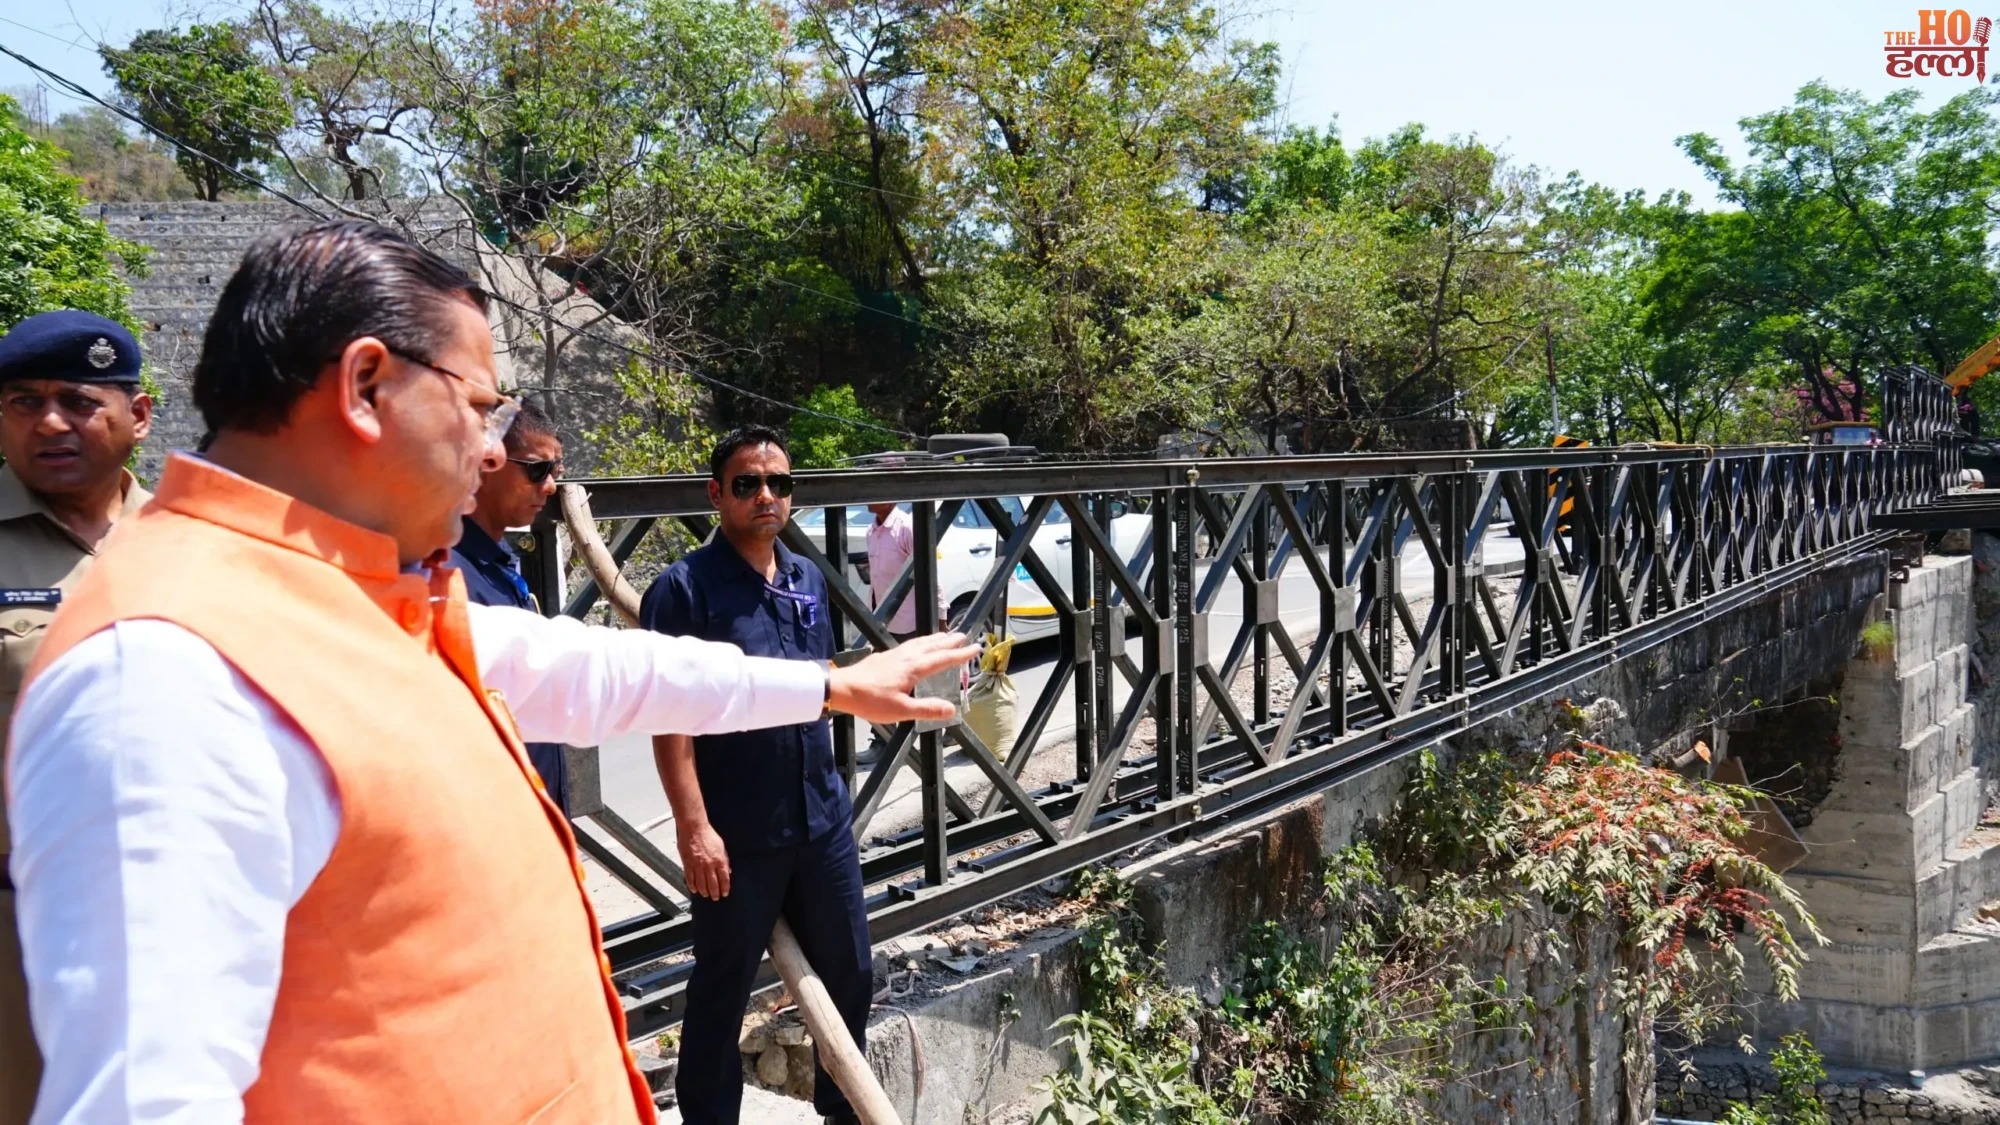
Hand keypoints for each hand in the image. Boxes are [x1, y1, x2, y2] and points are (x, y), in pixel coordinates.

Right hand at [678, 820, 730, 899]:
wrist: (694, 828)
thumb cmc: (708, 834)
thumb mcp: (721, 846)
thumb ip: (725, 859)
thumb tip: (728, 870)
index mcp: (719, 860)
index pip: (724, 879)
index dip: (725, 888)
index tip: (725, 893)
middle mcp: (709, 865)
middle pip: (713, 884)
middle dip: (715, 893)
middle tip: (716, 897)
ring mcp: (697, 866)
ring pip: (701, 884)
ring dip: (704, 891)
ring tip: (706, 894)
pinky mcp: (688, 865)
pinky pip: (690, 879)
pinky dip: (692, 886)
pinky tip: (694, 889)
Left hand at [828, 632, 980, 724]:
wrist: (841, 688)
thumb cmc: (871, 700)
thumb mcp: (901, 710)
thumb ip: (927, 709)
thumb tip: (951, 709)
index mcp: (914, 668)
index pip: (943, 659)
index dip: (960, 654)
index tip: (975, 647)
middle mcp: (906, 657)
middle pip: (932, 645)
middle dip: (949, 641)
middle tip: (964, 635)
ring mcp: (894, 655)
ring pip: (920, 642)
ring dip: (935, 639)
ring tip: (945, 636)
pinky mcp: (884, 656)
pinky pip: (909, 644)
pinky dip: (920, 642)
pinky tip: (916, 646)